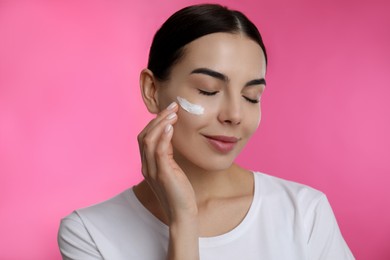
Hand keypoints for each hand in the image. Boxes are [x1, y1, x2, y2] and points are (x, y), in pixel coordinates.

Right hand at [137, 102, 197, 222]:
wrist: (182, 214)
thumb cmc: (179, 192)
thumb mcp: (171, 170)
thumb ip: (167, 155)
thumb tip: (171, 138)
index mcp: (147, 165)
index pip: (144, 138)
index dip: (154, 122)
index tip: (168, 111)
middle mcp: (146, 166)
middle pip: (144, 136)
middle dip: (157, 119)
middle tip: (172, 107)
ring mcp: (153, 170)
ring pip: (149, 140)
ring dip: (161, 123)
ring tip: (173, 113)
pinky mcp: (163, 174)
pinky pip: (159, 151)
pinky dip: (164, 136)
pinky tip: (171, 127)